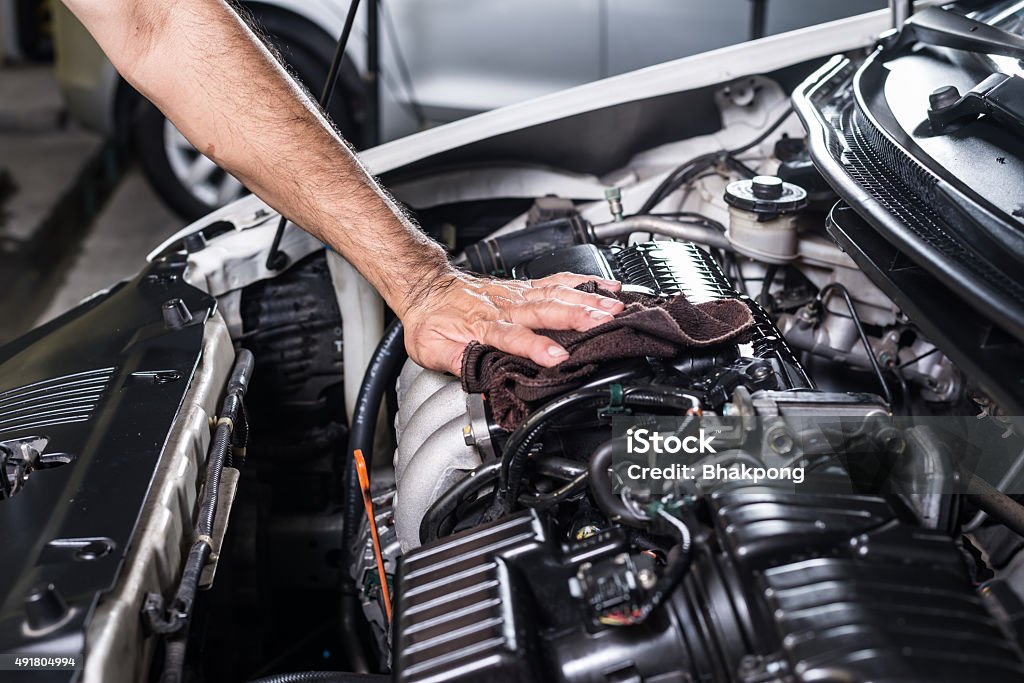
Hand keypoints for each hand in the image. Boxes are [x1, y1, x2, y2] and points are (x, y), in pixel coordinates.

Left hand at [400, 270, 623, 374]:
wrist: (427, 286)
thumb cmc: (432, 320)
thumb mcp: (431, 349)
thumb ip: (456, 363)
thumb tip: (479, 380)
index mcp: (483, 324)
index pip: (513, 337)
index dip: (535, 347)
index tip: (557, 358)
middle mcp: (506, 306)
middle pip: (545, 309)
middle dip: (577, 316)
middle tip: (604, 322)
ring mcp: (518, 293)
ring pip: (556, 293)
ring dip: (587, 299)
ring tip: (614, 306)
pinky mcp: (526, 287)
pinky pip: (558, 281)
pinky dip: (584, 282)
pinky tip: (607, 285)